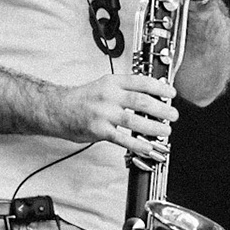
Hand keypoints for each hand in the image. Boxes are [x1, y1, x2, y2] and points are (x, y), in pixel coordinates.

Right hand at [61, 72, 177, 160]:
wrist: (56, 109)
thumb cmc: (82, 100)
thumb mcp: (104, 86)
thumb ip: (123, 91)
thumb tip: (149, 98)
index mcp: (112, 82)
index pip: (140, 81)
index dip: (159, 87)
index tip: (171, 93)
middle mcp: (109, 96)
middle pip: (141, 101)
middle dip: (161, 108)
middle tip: (173, 114)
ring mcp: (104, 113)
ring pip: (134, 120)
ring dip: (153, 127)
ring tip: (165, 131)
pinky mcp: (99, 130)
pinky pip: (121, 138)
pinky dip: (136, 143)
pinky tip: (147, 147)